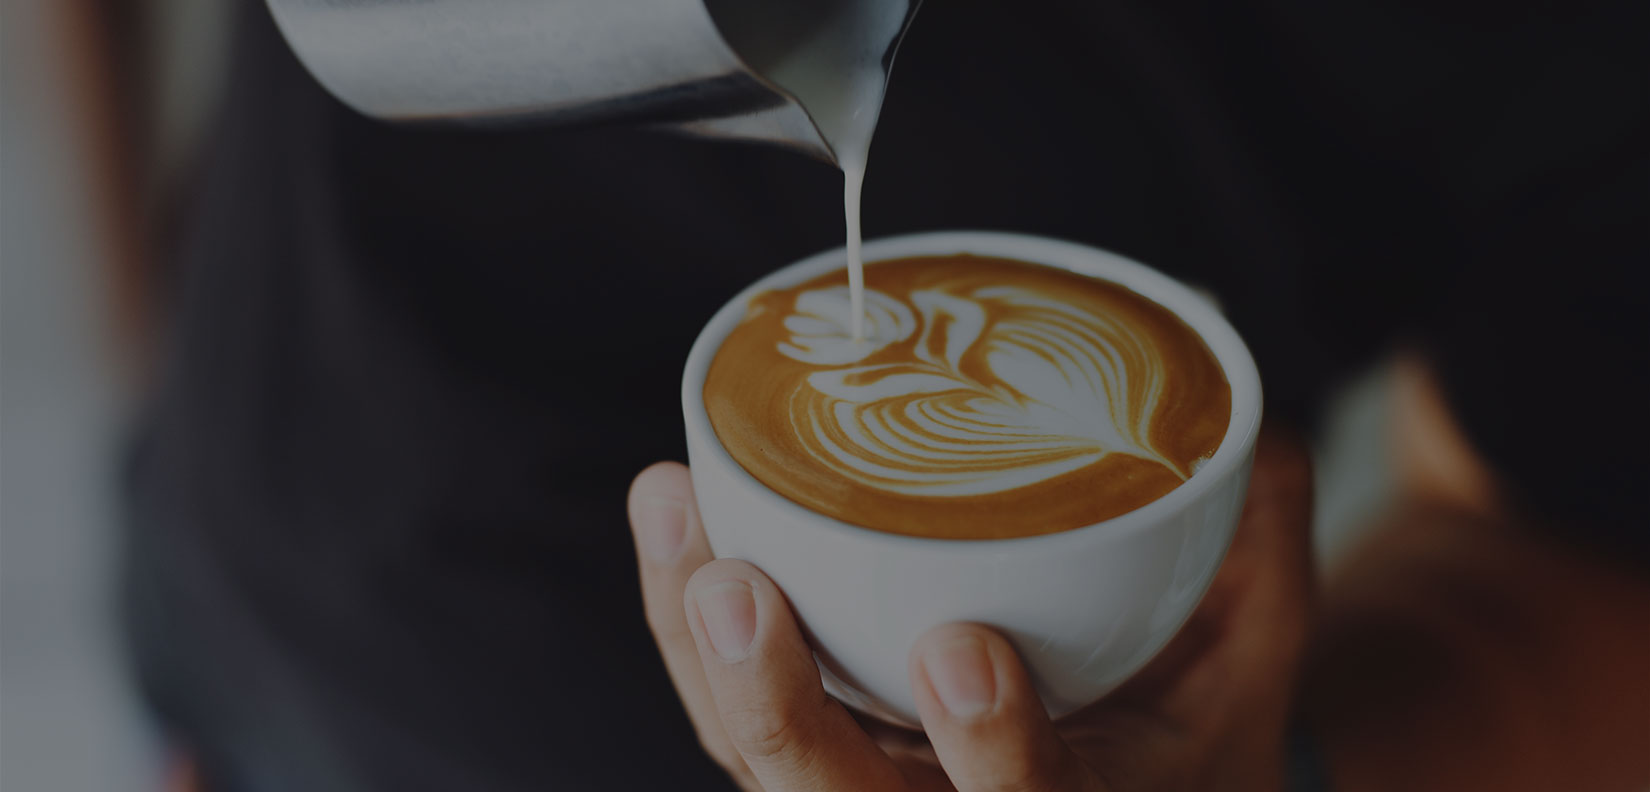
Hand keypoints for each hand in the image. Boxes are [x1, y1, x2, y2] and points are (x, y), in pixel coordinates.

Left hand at [628, 428, 1312, 790]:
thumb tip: (1246, 415)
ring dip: (700, 649)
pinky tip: (674, 514)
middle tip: (736, 591)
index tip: (964, 652)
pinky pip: (732, 716)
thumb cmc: (1191, 726)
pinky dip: (688, 626)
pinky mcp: (821, 754)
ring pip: (759, 760)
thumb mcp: (1253, 646)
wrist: (1142, 788)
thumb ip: (1257, 538)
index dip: (995, 753)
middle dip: (779, 711)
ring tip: (675, 511)